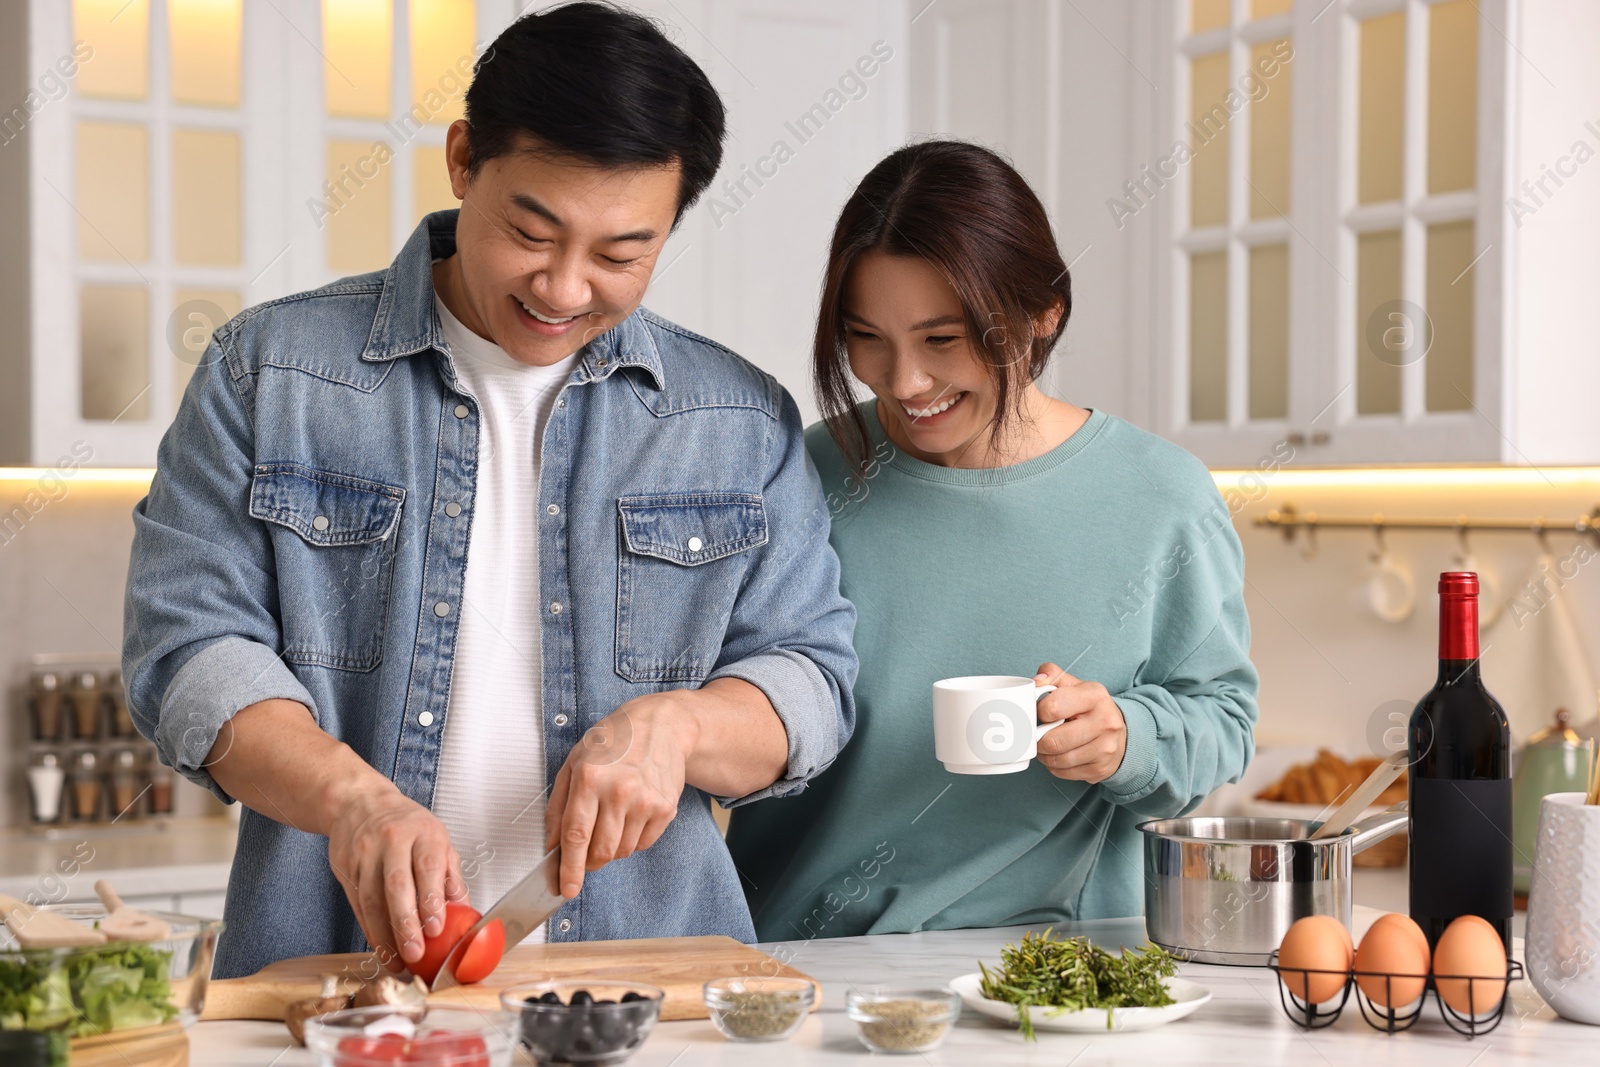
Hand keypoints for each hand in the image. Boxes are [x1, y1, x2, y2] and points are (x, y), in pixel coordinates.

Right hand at [326, 780, 467, 970]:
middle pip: (397, 886)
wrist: (359, 803)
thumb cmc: (405, 824)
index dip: (431, 899)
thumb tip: (466, 910)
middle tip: (416, 952)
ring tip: (399, 959)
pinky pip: (358, 905)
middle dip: (406, 924)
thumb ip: (450, 875)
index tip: (436, 928)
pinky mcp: (346, 868)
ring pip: (373, 900)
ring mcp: (365, 854)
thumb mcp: (436, 838)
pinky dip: (370, 930)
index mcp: (423, 832)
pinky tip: (381, 947)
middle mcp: (392, 840)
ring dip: (386, 935)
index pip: (428, 867)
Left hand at [545, 692, 693, 898]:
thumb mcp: (574, 762)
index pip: (576, 835)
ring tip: (612, 819)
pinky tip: (631, 815)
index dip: (569, 868)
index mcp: (589, 777)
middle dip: (590, 862)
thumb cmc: (614, 741)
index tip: (566, 889)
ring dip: (612, 848)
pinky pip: (643, 845)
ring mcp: (645, 800)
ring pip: (622, 851)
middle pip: (600, 851)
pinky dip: (632, 840)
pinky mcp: (665, 808)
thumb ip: (558, 805)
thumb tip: (551, 844)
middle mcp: (619, 790)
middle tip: (587, 852)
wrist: (661, 726)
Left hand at [1033, 662, 1127, 783]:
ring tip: (1045, 744)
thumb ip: (1052, 676)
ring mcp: (1105, 748)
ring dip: (1043, 755)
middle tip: (1037, 734)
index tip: (1039, 713)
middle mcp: (1105, 722)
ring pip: (1056, 760)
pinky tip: (1058, 755)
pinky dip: (1053, 766)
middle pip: (1053, 741)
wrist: (1118, 733)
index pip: (1053, 707)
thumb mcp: (1074, 685)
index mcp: (1095, 696)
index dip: (1038, 712)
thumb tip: (1036, 682)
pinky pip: (1062, 772)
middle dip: (1037, 739)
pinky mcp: (1100, 769)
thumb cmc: (1088, 707)